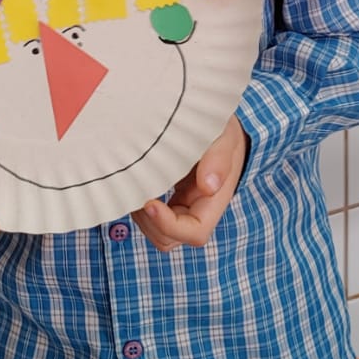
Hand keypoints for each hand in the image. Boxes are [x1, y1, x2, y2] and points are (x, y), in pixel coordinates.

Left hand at [132, 115, 248, 251]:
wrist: (216, 120)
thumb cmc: (222, 127)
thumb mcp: (224, 135)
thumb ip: (219, 158)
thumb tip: (209, 186)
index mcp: (215, 199)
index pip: (195, 231)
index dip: (169, 225)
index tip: (149, 203)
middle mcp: (199, 208)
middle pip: (171, 238)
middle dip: (149, 223)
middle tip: (136, 194)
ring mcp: (185, 204)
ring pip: (159, 231)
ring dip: (142, 217)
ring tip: (134, 187)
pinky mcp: (173, 196)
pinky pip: (154, 214)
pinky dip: (141, 206)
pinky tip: (137, 182)